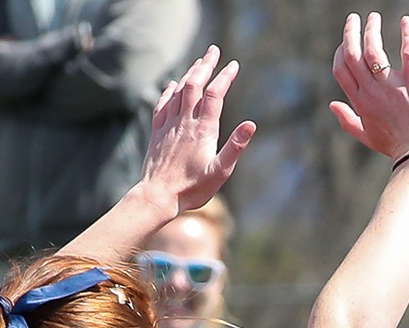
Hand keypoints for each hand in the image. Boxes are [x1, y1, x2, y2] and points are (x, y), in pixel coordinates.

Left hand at [139, 46, 256, 216]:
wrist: (157, 196)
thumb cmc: (192, 189)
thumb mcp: (221, 171)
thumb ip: (235, 146)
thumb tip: (252, 124)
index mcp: (203, 130)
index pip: (215, 94)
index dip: (225, 77)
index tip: (234, 64)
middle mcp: (185, 122)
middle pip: (194, 85)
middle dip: (205, 65)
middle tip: (214, 51)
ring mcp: (169, 125)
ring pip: (178, 91)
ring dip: (189, 74)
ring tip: (198, 62)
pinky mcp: (157, 132)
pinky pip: (163, 104)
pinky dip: (169, 90)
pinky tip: (172, 85)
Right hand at [329, 14, 408, 161]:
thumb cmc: (395, 146)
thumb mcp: (366, 135)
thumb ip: (347, 120)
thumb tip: (332, 104)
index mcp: (359, 101)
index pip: (341, 68)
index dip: (340, 51)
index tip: (346, 41)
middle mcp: (371, 91)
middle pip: (353, 54)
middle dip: (350, 32)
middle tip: (354, 18)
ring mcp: (391, 87)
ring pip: (374, 50)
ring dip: (371, 30)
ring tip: (374, 17)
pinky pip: (408, 54)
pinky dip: (408, 35)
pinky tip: (406, 21)